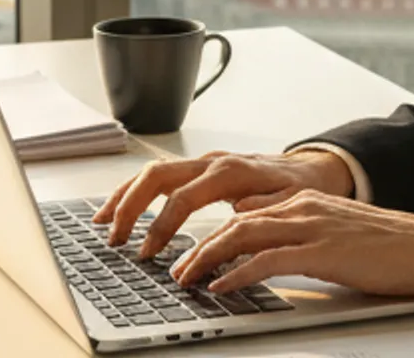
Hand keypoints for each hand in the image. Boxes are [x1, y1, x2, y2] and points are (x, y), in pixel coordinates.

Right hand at [94, 149, 355, 257]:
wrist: (310, 168)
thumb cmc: (300, 187)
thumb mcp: (291, 201)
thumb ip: (264, 206)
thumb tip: (239, 210)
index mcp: (230, 172)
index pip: (183, 197)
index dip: (162, 225)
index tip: (149, 252)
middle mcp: (211, 162)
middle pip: (157, 177)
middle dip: (130, 206)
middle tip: (115, 238)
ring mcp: (203, 163)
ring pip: (153, 172)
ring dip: (125, 196)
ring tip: (103, 223)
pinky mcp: (200, 169)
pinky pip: (161, 176)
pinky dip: (136, 190)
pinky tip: (121, 207)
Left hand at [169, 191, 413, 296]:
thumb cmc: (385, 246)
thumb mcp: (331, 233)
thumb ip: (295, 235)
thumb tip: (258, 250)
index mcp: (301, 201)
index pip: (241, 213)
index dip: (208, 233)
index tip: (185, 252)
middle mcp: (300, 207)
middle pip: (232, 222)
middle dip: (196, 245)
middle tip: (174, 269)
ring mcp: (310, 226)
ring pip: (241, 235)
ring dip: (206, 258)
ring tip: (186, 278)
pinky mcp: (321, 250)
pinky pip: (267, 260)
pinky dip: (237, 274)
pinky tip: (221, 287)